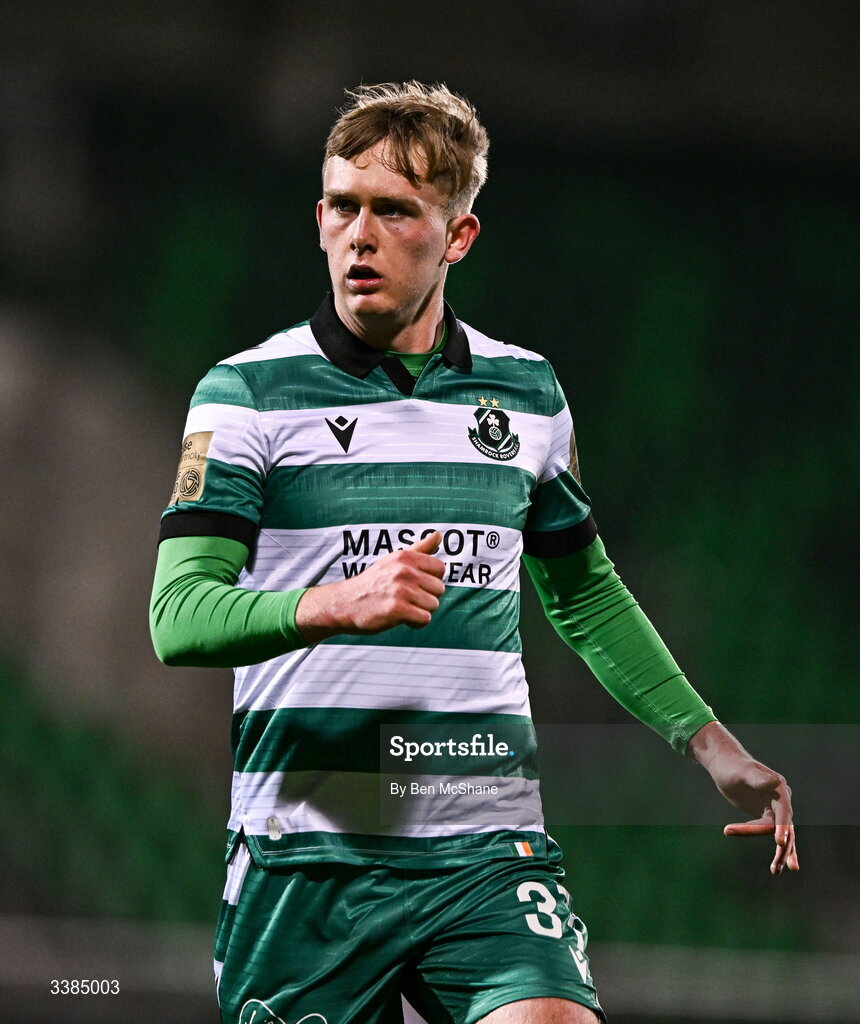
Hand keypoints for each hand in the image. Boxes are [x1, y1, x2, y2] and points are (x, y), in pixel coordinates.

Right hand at [295, 531, 445, 641]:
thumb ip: (419, 548)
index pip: (440, 568)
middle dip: (426, 597)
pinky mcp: (396, 609)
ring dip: (420, 611)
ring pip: (433, 605)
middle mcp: (404, 570)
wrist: (345, 603)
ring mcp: (400, 590)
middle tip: (406, 598)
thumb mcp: (394, 560)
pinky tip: (401, 618)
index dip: (431, 579)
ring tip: (402, 607)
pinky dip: (416, 623)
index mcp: (405, 557)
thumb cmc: (373, 583)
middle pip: (439, 589)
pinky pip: (424, 619)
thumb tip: (438, 534)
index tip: (415, 584)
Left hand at [687, 721, 798, 874]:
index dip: (782, 827)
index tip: (778, 843)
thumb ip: (757, 778)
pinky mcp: (766, 814)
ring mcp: (774, 808)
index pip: (784, 812)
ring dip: (781, 853)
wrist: (725, 765)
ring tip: (775, 871)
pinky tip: (776, 864)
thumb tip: (774, 782)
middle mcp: (781, 799)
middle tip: (777, 866)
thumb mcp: (742, 772)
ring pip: (781, 833)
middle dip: (782, 846)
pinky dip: (774, 847)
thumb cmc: (732, 766)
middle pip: (785, 826)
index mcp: (779, 788)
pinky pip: (771, 832)